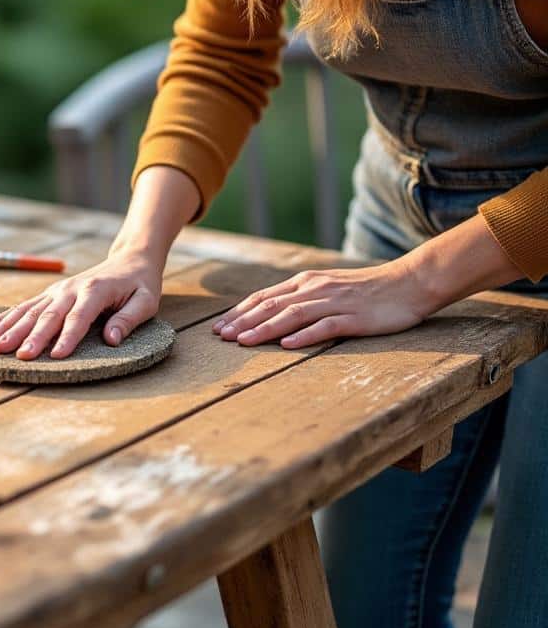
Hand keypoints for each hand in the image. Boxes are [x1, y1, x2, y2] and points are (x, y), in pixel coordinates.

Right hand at [0, 249, 163, 359]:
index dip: (68, 337)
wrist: (129, 259)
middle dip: (31, 337)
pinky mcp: (48, 295)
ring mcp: (56, 291)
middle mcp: (71, 289)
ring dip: (10, 328)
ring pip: (29, 311)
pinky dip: (3, 319)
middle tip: (18, 356)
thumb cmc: (139, 285)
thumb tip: (111, 339)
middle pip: (48, 315)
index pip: (79, 317)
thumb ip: (129, 319)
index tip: (56, 356)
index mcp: (95, 291)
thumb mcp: (146, 301)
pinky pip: (22, 307)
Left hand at [212, 261, 436, 348]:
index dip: (240, 312)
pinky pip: (326, 327)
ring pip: (293, 315)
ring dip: (265, 329)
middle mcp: (315, 289)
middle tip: (221, 338)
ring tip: (243, 342)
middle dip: (243, 322)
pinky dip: (304, 336)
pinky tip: (287, 345)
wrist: (409, 282)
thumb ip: (301, 298)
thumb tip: (269, 313)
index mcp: (306, 282)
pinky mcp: (354, 318)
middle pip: (272, 305)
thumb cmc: (365, 290)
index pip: (264, 297)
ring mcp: (335, 303)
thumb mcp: (327, 287)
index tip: (218, 328)